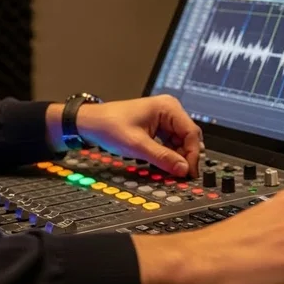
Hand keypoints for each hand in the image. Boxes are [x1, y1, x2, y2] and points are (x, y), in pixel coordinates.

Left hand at [47, 94, 202, 177]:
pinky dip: (168, 154)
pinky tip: (163, 165)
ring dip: (176, 157)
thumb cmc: (109, 126)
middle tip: (181, 176)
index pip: (191, 133)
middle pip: (188, 137)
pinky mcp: (158, 126)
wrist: (91, 122)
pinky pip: (170, 142)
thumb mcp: (137, 145)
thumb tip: (183, 169)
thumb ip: (162, 158)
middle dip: (185, 157)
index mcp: (168, 107)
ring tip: (170, 172)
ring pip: (180, 142)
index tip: (188, 172)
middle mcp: (169, 110)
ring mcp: (164, 118)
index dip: (192, 155)